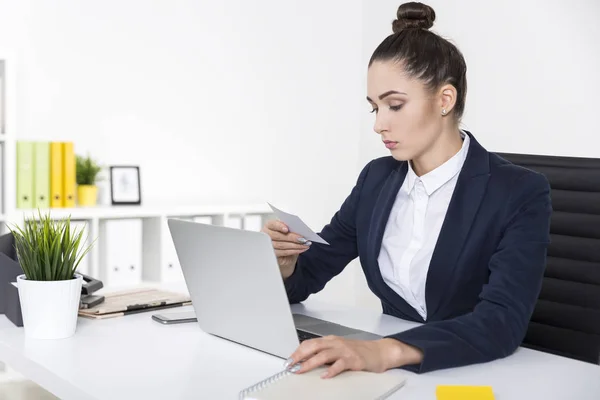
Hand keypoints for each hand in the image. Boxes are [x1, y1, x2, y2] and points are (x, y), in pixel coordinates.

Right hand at [261, 219, 310, 278]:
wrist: (284, 253)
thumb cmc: (286, 238)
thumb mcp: (289, 231)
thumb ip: (291, 228)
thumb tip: (299, 228)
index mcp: (269, 226)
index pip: (273, 224)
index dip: (279, 226)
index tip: (287, 229)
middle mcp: (266, 235)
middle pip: (278, 236)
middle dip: (292, 237)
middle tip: (302, 238)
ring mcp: (268, 246)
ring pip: (282, 245)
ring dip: (296, 245)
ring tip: (305, 244)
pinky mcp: (273, 255)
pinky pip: (284, 252)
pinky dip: (294, 250)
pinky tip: (302, 249)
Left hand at [286, 336, 422, 378]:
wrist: (380, 351)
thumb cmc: (359, 352)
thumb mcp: (339, 350)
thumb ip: (326, 354)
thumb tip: (307, 362)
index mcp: (331, 341)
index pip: (310, 343)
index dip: (298, 351)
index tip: (289, 360)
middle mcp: (336, 343)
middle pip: (314, 346)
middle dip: (300, 356)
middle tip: (291, 365)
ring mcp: (345, 351)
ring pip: (324, 355)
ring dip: (310, 363)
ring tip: (301, 370)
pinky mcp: (354, 360)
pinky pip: (340, 364)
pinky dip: (331, 370)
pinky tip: (325, 376)